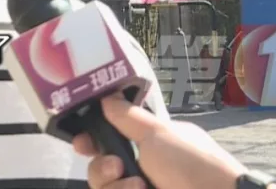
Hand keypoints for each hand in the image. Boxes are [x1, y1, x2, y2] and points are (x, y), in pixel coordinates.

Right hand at [74, 95, 247, 188]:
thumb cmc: (193, 165)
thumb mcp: (159, 133)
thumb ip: (127, 116)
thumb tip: (107, 96)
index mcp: (150, 145)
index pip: (111, 140)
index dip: (92, 141)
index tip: (81, 143)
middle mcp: (144, 169)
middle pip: (101, 168)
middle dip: (102, 169)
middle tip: (117, 168)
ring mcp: (143, 188)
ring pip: (106, 188)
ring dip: (116, 186)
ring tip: (140, 187)